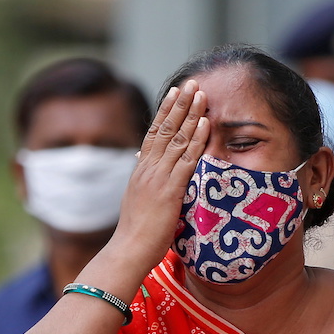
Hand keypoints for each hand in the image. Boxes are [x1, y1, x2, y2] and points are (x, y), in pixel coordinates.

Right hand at [113, 79, 208, 269]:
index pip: (153, 133)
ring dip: (190, 114)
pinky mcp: (169, 190)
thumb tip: (142, 165)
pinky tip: (205, 123)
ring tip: (201, 93)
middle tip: (192, 82)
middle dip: (179, 103)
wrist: (128, 250)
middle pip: (165, 128)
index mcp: (141, 171)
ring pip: (176, 138)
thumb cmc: (136, 233)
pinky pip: (186, 159)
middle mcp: (148, 169)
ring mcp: (158, 177)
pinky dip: (196, 139)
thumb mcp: (138, 200)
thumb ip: (144, 181)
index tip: (175, 93)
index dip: (165, 111)